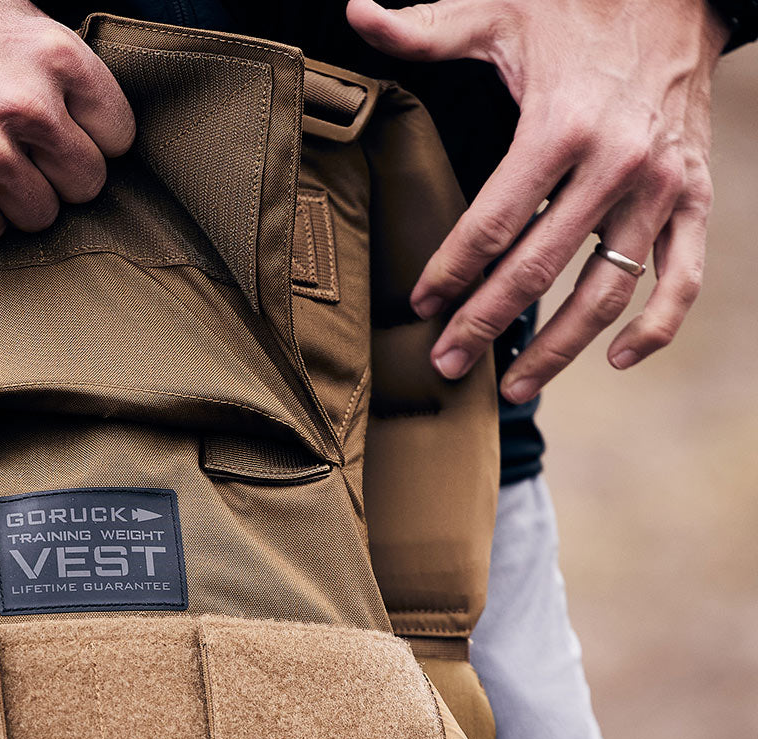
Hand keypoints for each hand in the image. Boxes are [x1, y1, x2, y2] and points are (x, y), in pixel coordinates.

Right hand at [0, 0, 135, 240]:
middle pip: (86, 185)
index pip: (117, 136)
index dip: (89, 143)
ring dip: (11, 203)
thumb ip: (53, 64)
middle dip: (56, 180)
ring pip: (40, 217)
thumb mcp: (1, 10)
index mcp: (52, 53)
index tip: (59, 142)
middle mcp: (26, 104)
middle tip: (16, 163)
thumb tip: (90, 113)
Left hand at [346, 0, 728, 398]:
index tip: (420, 305)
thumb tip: (357, 12)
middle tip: (447, 364)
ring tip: (514, 388)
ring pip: (606, 290)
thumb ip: (429, 27)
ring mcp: (660, 188)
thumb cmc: (581, 7)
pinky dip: (656, 326)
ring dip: (560, 349)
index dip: (450, 271)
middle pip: (538, 269)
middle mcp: (616, 165)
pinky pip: (682, 278)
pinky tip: (614, 360)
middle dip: (485, 324)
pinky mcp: (694, 198)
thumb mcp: (502, 11)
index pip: (491, 224)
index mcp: (561, 125)